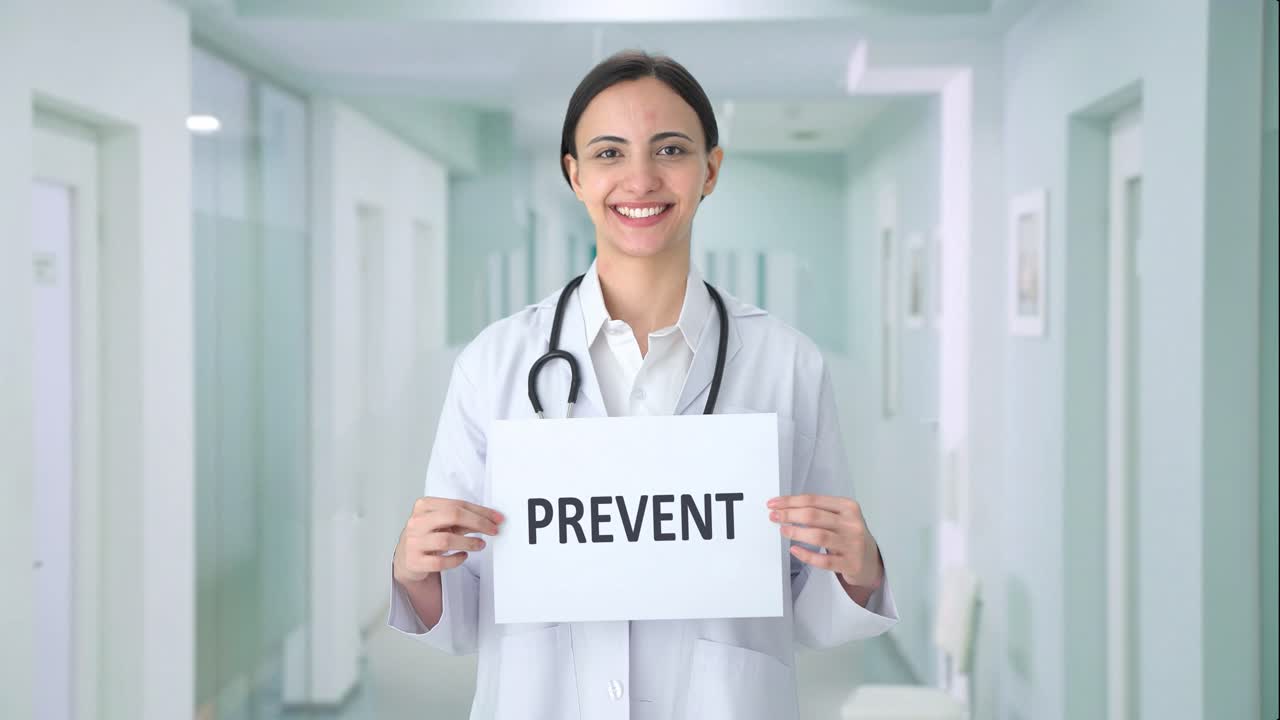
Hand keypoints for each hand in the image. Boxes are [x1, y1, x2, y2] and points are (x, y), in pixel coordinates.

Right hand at [393, 497, 503, 585]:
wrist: (406, 558)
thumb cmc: (428, 536)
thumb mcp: (443, 523)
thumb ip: (464, 520)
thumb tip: (491, 519)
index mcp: (423, 506)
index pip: (457, 504)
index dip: (480, 511)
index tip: (496, 518)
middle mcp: (416, 522)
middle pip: (452, 515)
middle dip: (477, 522)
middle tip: (493, 530)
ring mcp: (414, 542)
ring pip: (446, 540)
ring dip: (469, 542)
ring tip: (480, 544)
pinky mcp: (414, 561)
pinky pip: (440, 562)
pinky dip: (455, 559)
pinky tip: (463, 557)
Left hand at [768, 494, 883, 591]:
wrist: (870, 561)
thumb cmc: (849, 535)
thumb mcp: (841, 517)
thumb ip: (819, 511)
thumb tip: (785, 508)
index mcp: (848, 507)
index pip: (814, 500)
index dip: (790, 501)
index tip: (774, 504)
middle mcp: (852, 524)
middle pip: (814, 516)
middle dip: (789, 515)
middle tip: (774, 516)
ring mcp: (853, 544)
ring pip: (818, 536)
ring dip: (796, 533)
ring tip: (783, 531)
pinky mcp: (850, 564)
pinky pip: (824, 560)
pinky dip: (807, 555)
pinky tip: (795, 550)